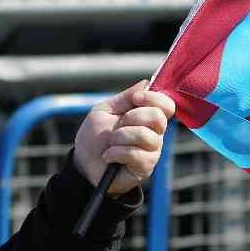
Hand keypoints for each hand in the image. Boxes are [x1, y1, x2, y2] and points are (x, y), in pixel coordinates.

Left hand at [72, 80, 176, 195]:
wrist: (83, 163)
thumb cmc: (94, 137)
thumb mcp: (105, 111)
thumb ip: (125, 98)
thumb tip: (146, 82)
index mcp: (146, 118)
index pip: (166, 105)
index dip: (154, 98)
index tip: (135, 99)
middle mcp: (154, 133)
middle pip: (158, 117)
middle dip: (132, 117)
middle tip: (117, 127)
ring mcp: (151, 151)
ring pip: (146, 136)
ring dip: (121, 137)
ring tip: (110, 143)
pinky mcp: (145, 167)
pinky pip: (137, 154)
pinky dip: (116, 152)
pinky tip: (108, 156)